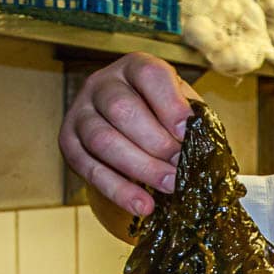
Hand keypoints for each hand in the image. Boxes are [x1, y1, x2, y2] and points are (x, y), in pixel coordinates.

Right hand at [58, 52, 200, 216]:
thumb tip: (205, 150)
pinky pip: (88, 168)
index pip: (148, 75)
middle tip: (181, 166)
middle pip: (121, 110)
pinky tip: (143, 206)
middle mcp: (102, 83)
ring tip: (169, 186)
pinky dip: (118, 191)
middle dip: (156, 143)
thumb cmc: (164, 116)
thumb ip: (192, 122)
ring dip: (140, 168)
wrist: (133, 128)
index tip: (187, 133)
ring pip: (102, 140)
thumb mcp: (182, 107)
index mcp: (135, 67)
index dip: (169, 105)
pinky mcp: (69, 142)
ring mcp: (80, 112)